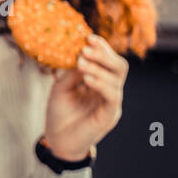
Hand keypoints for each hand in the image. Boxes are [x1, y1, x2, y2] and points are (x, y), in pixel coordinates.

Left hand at [42, 34, 127, 160]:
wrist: (58, 140)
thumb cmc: (59, 113)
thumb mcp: (61, 87)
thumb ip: (72, 72)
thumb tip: (81, 54)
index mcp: (100, 82)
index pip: (108, 60)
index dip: (101, 48)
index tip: (87, 37)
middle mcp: (109, 90)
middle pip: (119, 66)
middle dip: (104, 54)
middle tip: (86, 47)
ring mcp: (111, 103)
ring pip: (117, 79)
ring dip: (99, 67)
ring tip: (81, 63)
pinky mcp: (109, 115)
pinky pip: (112, 95)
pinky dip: (101, 84)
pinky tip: (87, 79)